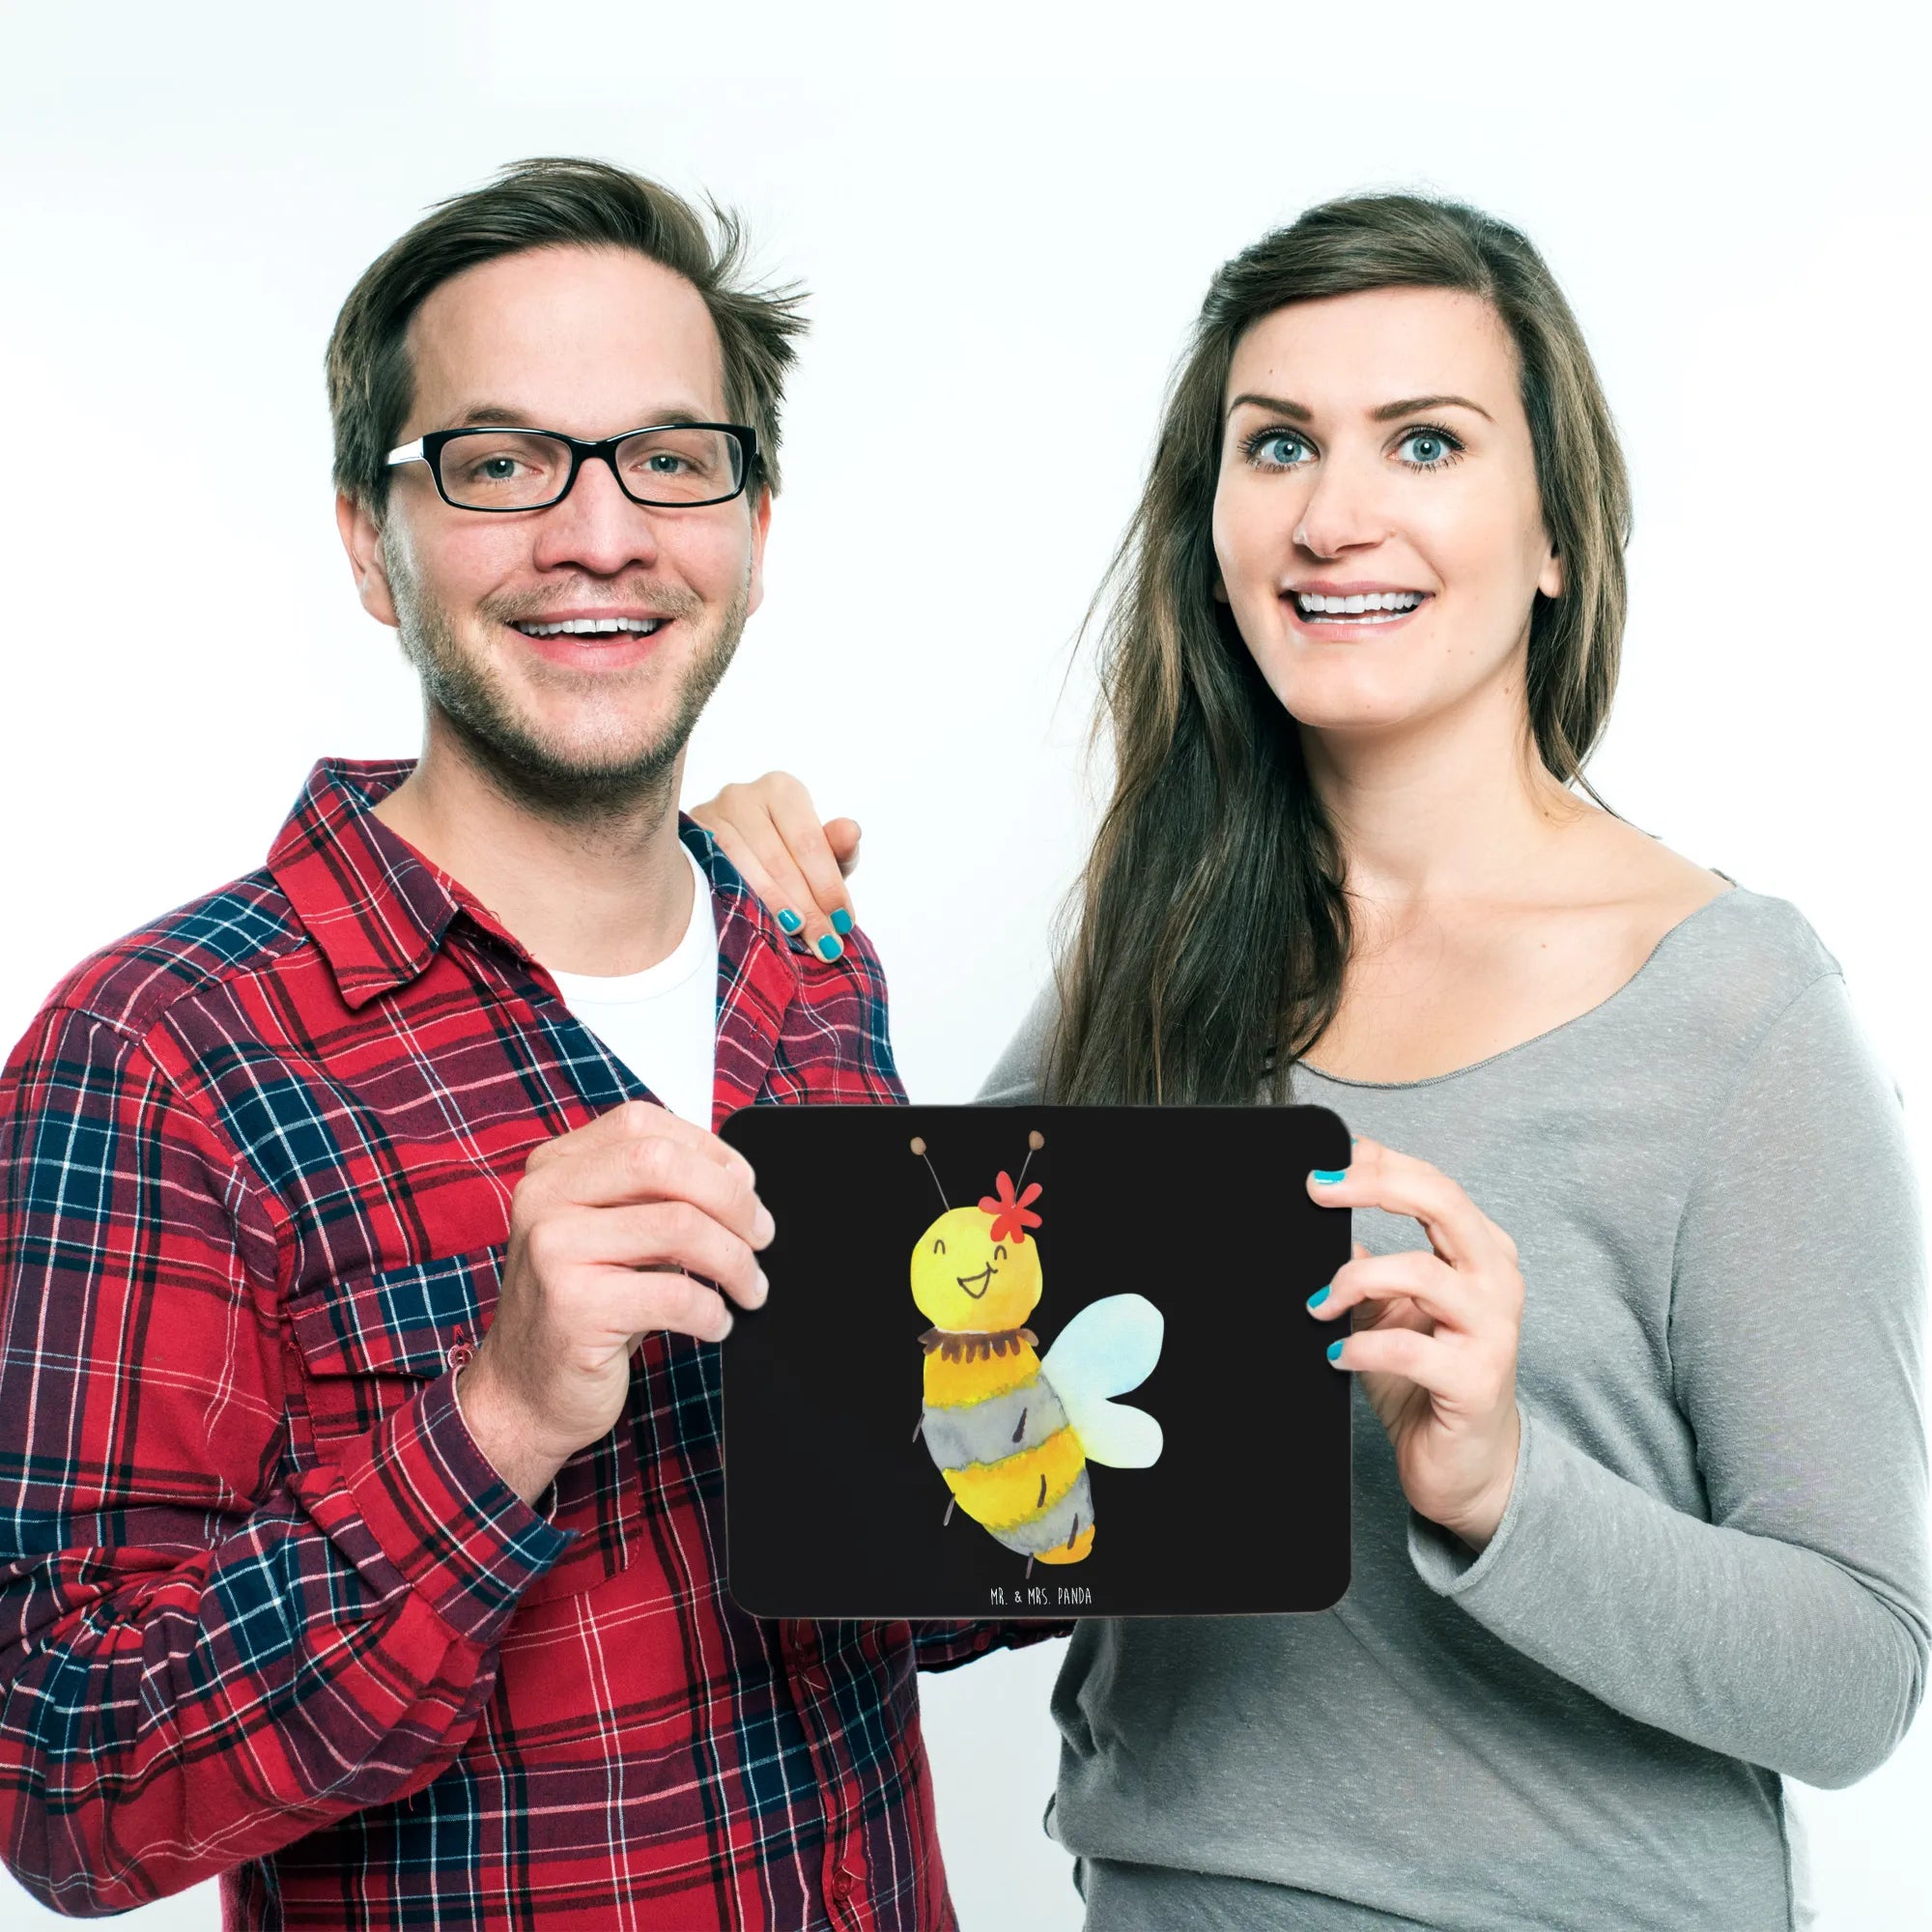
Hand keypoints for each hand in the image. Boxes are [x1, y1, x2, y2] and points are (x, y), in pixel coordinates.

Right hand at [458, 1101, 773, 1504]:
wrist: (522, 1393)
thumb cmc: (581, 1308)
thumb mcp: (608, 1234)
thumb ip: (652, 1196)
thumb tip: (739, 1183)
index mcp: (553, 1168)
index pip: (643, 1125)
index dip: (709, 1150)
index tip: (744, 1187)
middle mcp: (544, 1198)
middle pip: (663, 1163)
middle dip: (732, 1198)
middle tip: (761, 1236)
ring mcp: (553, 1250)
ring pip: (680, 1226)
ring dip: (735, 1261)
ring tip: (750, 1288)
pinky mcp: (574, 1308)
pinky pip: (675, 1294)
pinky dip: (712, 1311)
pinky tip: (715, 1323)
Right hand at [688, 771, 859, 960]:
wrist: (733, 858)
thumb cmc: (786, 854)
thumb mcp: (818, 854)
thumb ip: (837, 847)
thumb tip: (851, 831)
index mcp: (782, 790)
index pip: (809, 843)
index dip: (828, 885)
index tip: (843, 922)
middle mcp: (742, 795)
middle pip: (778, 859)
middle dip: (806, 907)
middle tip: (824, 943)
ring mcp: (709, 815)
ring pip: (744, 869)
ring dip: (774, 908)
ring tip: (797, 937)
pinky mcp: (687, 841)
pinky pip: (714, 875)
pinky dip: (739, 901)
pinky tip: (758, 923)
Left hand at [1304, 1136, 1523, 1549]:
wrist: (1465, 1466)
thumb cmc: (1425, 1379)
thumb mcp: (1388, 1310)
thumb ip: (1364, 1265)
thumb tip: (1314, 1220)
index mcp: (1479, 1252)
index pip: (1433, 1185)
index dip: (1381, 1163)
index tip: (1326, 1160)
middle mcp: (1495, 1281)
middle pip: (1442, 1203)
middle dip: (1375, 1186)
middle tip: (1317, 1190)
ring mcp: (1492, 1330)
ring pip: (1420, 1272)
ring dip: (1354, 1279)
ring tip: (1318, 1305)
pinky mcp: (1475, 1382)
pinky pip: (1409, 1349)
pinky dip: (1361, 1345)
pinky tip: (1335, 1354)